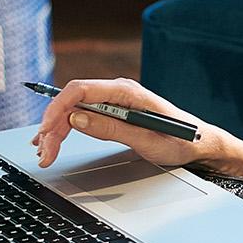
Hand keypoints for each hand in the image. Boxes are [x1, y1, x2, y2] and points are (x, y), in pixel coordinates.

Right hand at [33, 77, 208, 169]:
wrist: (198, 143)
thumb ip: (111, 128)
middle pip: (72, 101)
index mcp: (127, 91)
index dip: (57, 108)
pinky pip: (83, 115)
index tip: (46, 130)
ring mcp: (115, 101)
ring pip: (74, 109)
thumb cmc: (179, 141)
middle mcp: (118, 91)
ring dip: (56, 129)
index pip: (80, 90)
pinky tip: (53, 140)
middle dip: (53, 126)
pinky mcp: (113, 111)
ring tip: (44, 151)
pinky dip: (66, 128)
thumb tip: (77, 118)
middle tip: (44, 152)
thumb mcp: (146, 140)